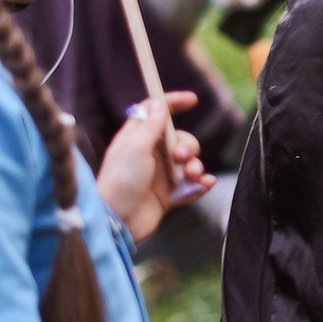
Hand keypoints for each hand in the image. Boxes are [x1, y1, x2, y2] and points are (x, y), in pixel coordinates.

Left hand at [95, 91, 210, 242]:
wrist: (118, 222)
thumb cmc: (120, 181)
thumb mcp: (135, 148)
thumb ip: (151, 125)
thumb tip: (159, 103)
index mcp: (137, 139)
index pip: (155, 113)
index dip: (173, 103)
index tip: (192, 99)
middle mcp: (150, 155)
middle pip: (180, 139)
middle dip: (188, 145)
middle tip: (180, 157)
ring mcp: (160, 176)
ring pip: (189, 162)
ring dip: (195, 166)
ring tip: (191, 175)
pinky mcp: (169, 195)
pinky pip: (192, 185)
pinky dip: (200, 184)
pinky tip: (204, 185)